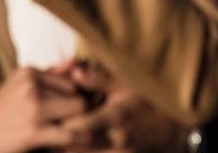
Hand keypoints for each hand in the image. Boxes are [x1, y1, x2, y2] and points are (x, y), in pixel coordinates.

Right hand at [0, 67, 87, 152]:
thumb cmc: (6, 108)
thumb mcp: (21, 84)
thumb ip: (50, 73)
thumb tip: (76, 62)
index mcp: (29, 73)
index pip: (70, 81)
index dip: (74, 97)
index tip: (74, 109)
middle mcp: (31, 87)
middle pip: (76, 94)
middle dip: (78, 109)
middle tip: (79, 120)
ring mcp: (33, 108)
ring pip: (78, 110)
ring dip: (82, 122)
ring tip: (83, 130)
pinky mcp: (34, 131)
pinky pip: (70, 133)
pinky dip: (80, 138)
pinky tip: (82, 139)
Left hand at [57, 64, 189, 152]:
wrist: (170, 127)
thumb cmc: (146, 101)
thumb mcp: (125, 85)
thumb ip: (98, 80)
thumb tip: (73, 73)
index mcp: (116, 117)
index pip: (77, 127)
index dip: (60, 123)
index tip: (49, 115)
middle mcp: (116, 140)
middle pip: (75, 147)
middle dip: (59, 139)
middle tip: (47, 128)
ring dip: (68, 147)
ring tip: (57, 137)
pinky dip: (80, 151)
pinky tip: (73, 144)